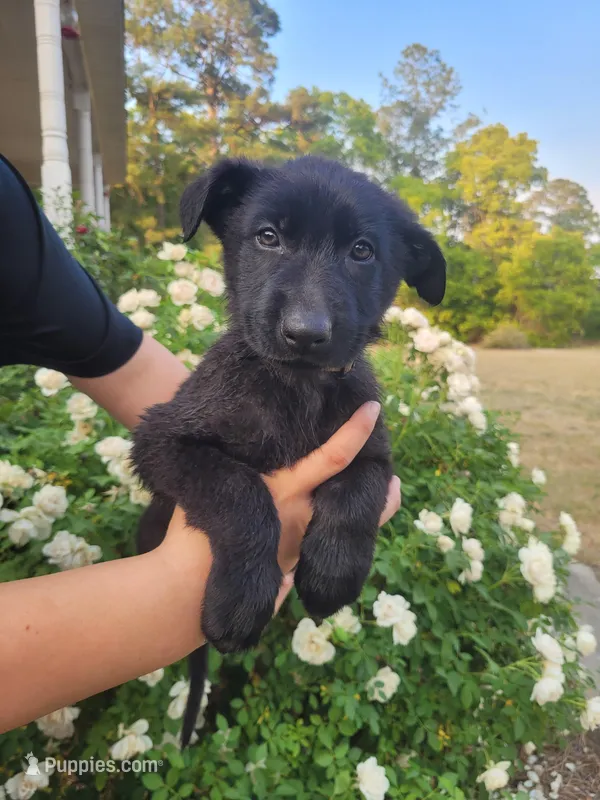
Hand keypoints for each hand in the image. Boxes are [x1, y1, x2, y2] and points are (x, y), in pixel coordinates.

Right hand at [162, 401, 400, 615]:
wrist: (190, 587)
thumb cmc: (194, 529)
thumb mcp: (218, 484)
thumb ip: (245, 468)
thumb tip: (266, 455)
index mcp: (283, 488)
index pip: (333, 458)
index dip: (355, 433)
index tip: (373, 410)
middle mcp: (301, 514)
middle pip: (356, 496)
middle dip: (380, 484)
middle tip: (393, 472)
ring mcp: (302, 541)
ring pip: (351, 524)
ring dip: (372, 509)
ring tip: (389, 492)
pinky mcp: (296, 563)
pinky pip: (328, 543)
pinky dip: (344, 531)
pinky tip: (347, 523)